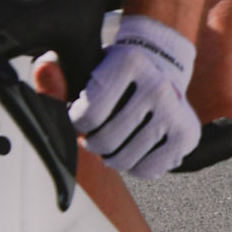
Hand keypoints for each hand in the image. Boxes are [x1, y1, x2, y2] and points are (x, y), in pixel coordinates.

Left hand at [69, 14, 200, 178]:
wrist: (161, 70)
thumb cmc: (115, 76)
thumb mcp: (85, 70)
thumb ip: (58, 78)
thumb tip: (43, 69)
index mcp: (129, 61)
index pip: (87, 115)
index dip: (77, 124)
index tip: (82, 117)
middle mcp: (157, 85)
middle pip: (106, 142)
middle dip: (93, 143)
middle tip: (96, 133)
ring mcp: (175, 111)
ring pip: (125, 160)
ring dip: (112, 157)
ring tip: (114, 141)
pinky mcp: (188, 134)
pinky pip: (148, 170)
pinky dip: (135, 166)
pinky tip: (135, 148)